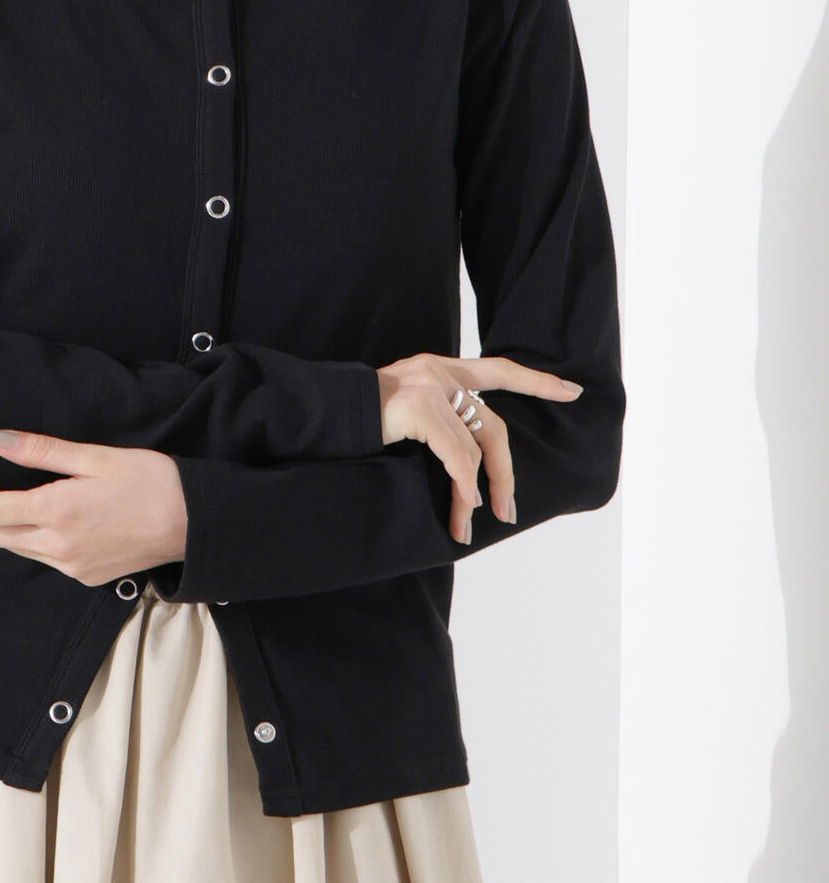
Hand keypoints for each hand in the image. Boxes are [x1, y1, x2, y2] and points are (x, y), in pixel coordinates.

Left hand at [0, 430, 187, 588]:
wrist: (194, 523)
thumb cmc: (150, 479)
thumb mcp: (95, 456)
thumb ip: (42, 451)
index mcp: (54, 512)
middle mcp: (54, 547)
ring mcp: (68, 566)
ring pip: (12, 545)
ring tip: (5, 484)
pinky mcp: (82, 575)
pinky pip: (38, 554)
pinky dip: (26, 532)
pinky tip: (43, 508)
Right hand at [377, 354, 584, 545]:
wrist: (320, 408)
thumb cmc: (358, 417)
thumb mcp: (406, 407)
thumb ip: (438, 415)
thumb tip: (468, 461)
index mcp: (439, 367)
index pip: (497, 370)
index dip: (536, 382)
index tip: (571, 391)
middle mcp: (439, 371)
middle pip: (494, 425)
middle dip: (505, 473)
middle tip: (507, 510)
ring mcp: (430, 387)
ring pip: (476, 449)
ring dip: (476, 494)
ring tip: (467, 524)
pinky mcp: (419, 407)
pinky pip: (456, 457)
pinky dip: (463, 488)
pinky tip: (460, 509)